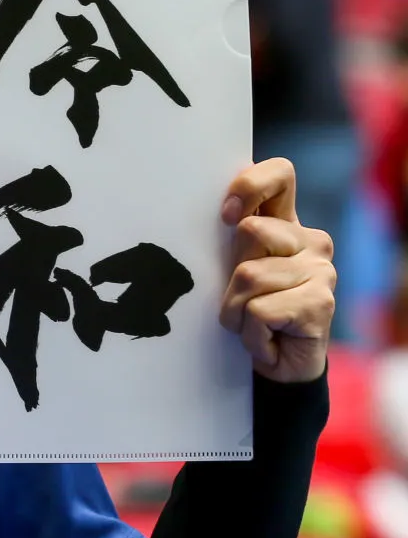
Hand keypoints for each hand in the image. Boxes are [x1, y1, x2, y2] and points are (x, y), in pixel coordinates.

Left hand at [218, 158, 333, 382]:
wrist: (277, 363)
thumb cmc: (249, 310)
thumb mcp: (233, 268)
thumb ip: (231, 238)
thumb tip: (215, 215)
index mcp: (286, 224)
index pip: (280, 174)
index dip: (249, 186)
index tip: (227, 217)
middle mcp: (310, 241)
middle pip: (251, 231)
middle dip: (231, 272)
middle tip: (244, 297)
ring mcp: (321, 271)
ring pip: (248, 276)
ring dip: (235, 309)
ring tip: (252, 322)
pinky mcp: (320, 303)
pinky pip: (258, 310)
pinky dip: (250, 331)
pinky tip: (266, 337)